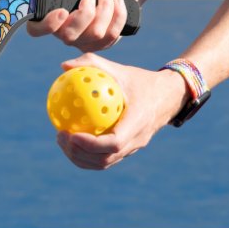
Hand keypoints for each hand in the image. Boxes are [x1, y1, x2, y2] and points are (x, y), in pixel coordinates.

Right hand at [27, 0, 136, 51]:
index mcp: (50, 17)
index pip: (36, 30)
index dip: (47, 25)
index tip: (62, 11)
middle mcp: (63, 33)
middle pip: (69, 36)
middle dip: (85, 14)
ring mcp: (82, 42)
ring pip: (95, 34)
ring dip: (105, 9)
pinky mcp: (100, 45)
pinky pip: (111, 35)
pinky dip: (118, 14)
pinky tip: (118, 2)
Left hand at [55, 53, 189, 169]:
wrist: (168, 96)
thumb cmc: (140, 80)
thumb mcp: (119, 69)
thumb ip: (92, 64)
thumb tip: (63, 66)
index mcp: (138, 122)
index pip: (114, 143)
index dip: (91, 144)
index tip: (71, 134)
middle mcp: (137, 140)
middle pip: (105, 159)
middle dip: (79, 153)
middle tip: (60, 135)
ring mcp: (133, 148)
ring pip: (104, 163)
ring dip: (80, 157)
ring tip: (61, 140)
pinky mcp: (128, 150)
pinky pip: (105, 158)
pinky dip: (86, 155)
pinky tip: (70, 140)